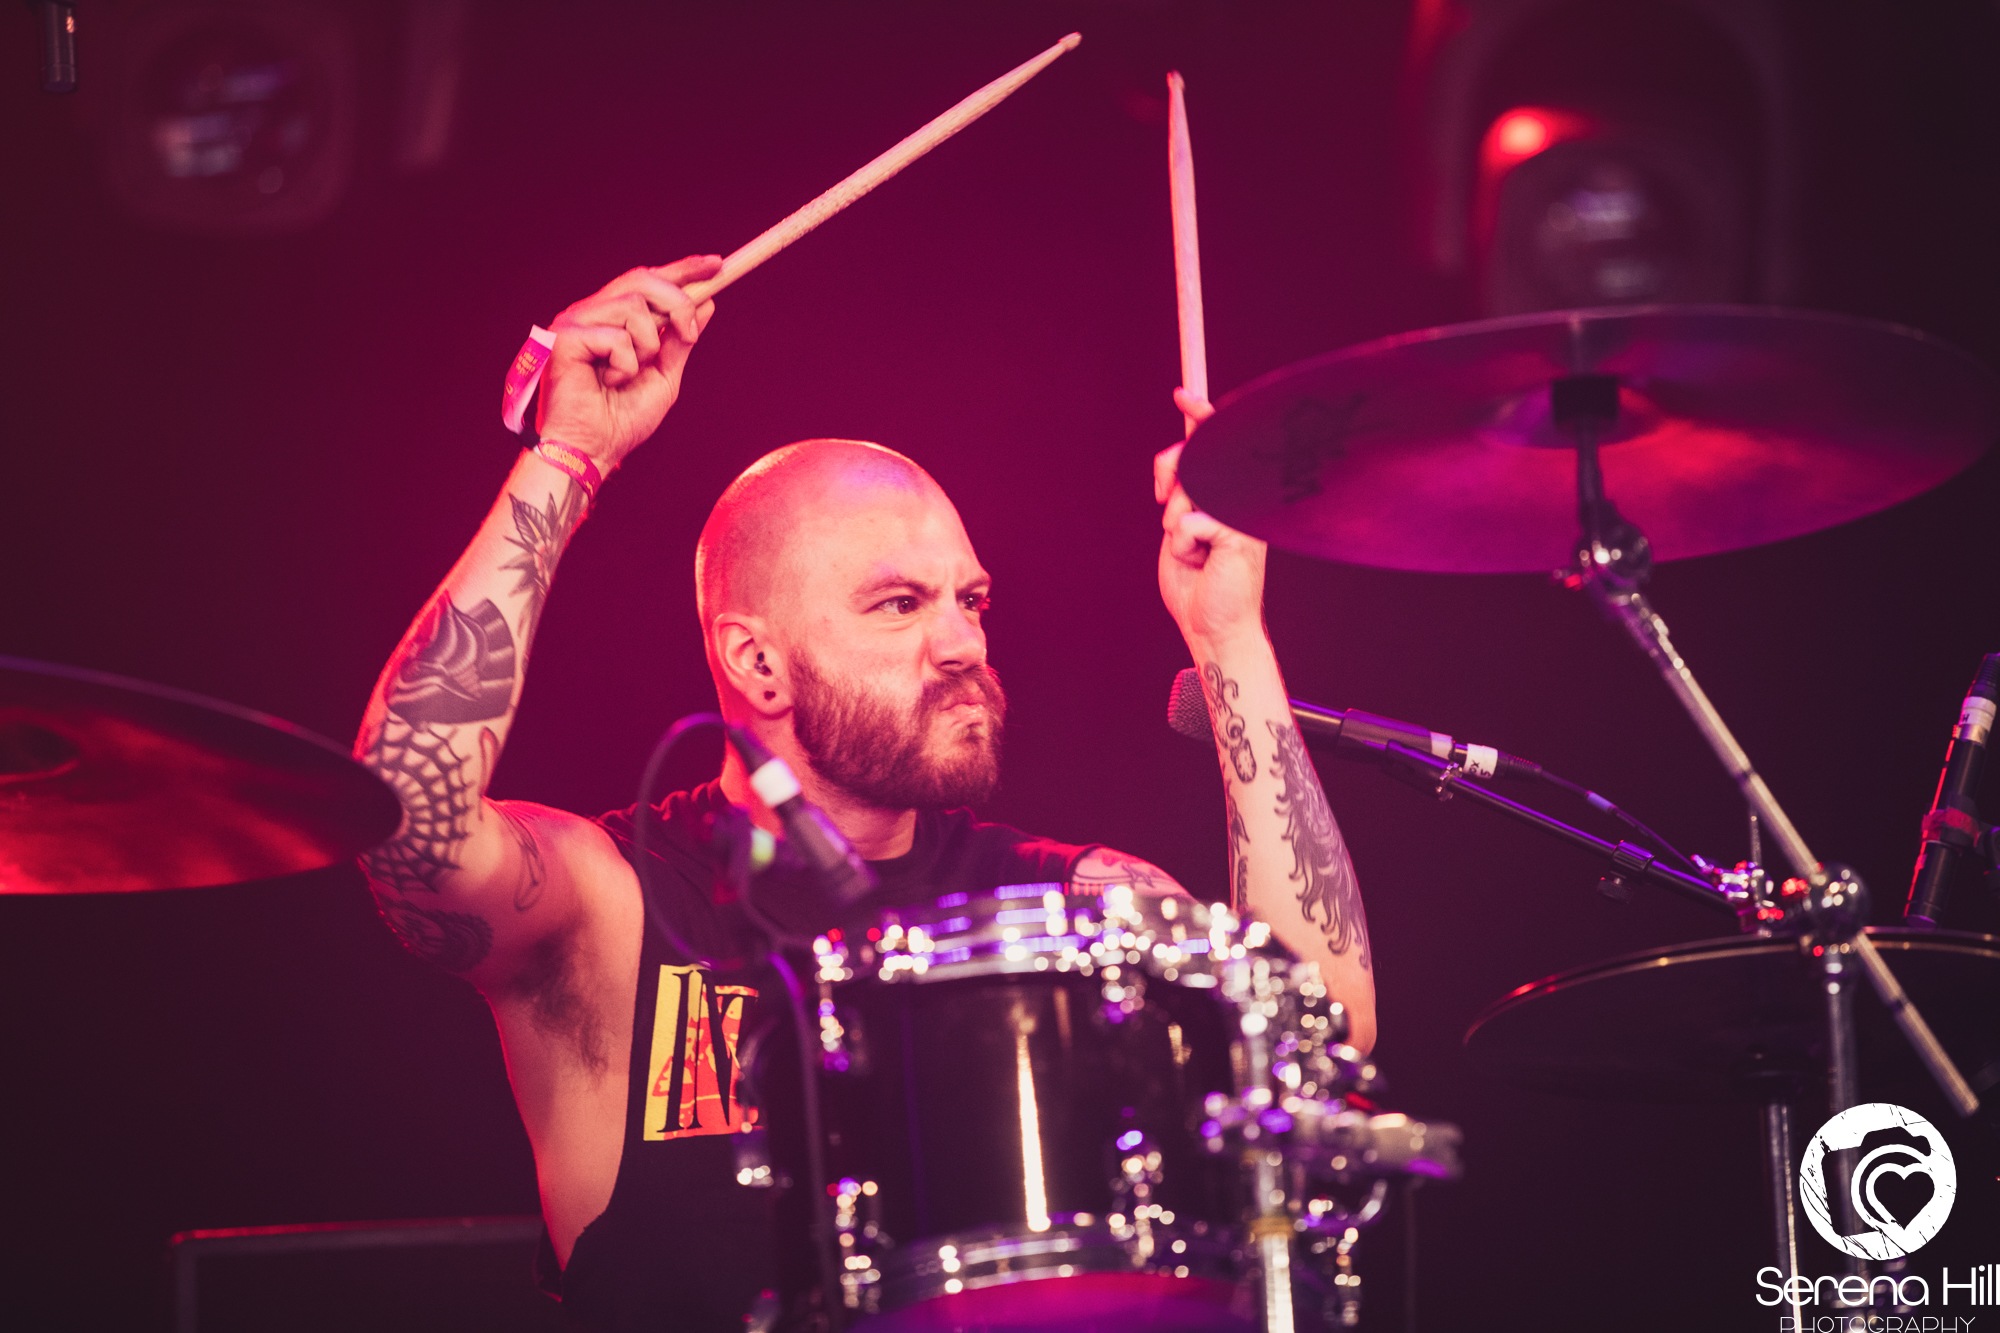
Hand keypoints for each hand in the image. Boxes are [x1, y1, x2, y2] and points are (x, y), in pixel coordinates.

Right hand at [534, 255, 724, 469]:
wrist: (593, 450)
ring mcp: (574, 322)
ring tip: (629, 376)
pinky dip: (625, 366)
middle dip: (677, 303)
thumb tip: (706, 305)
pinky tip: (608, 383)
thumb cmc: (621, 420)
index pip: (648, 281)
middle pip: (642, 280)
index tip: (717, 264)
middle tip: (689, 334)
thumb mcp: (664, 377)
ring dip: (647, 346)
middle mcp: (591, 312)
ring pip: (633, 306)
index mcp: (612, 318)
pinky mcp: (563, 338)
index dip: (683, 270)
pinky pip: (616, 338)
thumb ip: (680, 341)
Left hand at [1155, 388, 1268, 651]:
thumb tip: (1174, 466)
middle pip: (1194, 456)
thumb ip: (1182, 497)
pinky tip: (1199, 564)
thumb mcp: (1179, 530)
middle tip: (1163, 499)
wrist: (1210, 627)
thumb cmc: (1195, 585)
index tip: (1182, 395)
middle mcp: (1241, 501)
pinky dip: (1180, 546)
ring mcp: (1243, 517)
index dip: (1200, 416)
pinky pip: (1187, 523)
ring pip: (1188, 492)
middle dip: (1168, 474)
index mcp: (1229, 497)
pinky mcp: (1239, 535)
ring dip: (1174, 526)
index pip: (1215, 445)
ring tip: (1191, 553)